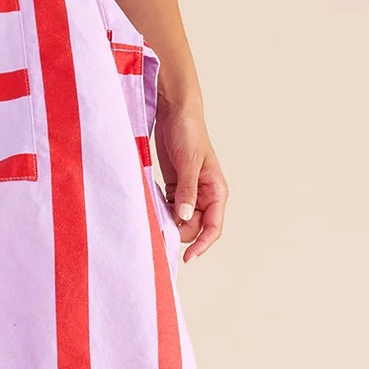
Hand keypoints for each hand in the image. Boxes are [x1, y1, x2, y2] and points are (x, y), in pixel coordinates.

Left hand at [152, 100, 226, 261]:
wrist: (175, 112)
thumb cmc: (189, 133)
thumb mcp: (189, 162)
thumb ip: (187, 191)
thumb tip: (184, 216)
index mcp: (216, 191)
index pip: (213, 227)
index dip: (202, 244)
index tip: (187, 256)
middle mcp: (205, 195)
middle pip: (194, 227)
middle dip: (180, 231)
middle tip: (160, 229)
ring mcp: (189, 192)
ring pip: (181, 220)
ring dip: (169, 223)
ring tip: (154, 220)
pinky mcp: (175, 187)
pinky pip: (169, 208)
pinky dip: (161, 212)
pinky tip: (151, 209)